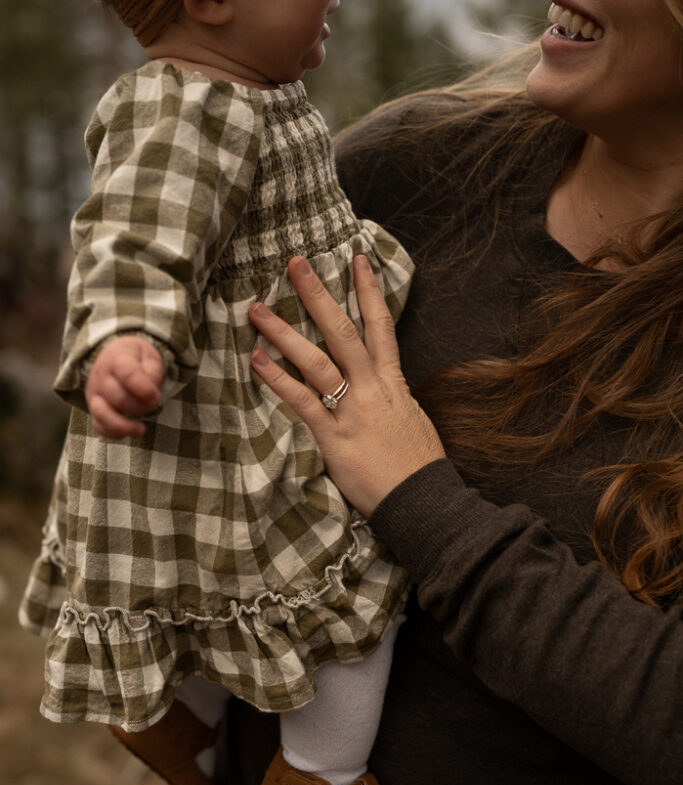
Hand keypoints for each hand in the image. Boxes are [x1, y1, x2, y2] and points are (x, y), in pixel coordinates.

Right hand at [85, 335, 163, 437]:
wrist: (112, 356)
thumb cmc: (135, 358)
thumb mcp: (148, 355)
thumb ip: (152, 371)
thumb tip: (151, 394)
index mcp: (117, 359)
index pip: (126, 373)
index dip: (143, 388)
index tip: (155, 395)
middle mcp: (101, 377)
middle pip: (119, 397)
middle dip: (141, 406)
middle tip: (153, 403)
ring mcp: (95, 394)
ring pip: (102, 414)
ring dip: (124, 426)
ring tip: (141, 429)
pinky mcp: (93, 409)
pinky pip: (98, 425)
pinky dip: (114, 433)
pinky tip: (130, 432)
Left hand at [249, 254, 444, 516]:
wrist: (423, 500)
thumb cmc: (417, 466)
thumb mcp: (412, 421)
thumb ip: (392, 400)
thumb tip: (380, 389)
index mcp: (393, 383)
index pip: (382, 327)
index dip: (370, 291)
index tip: (357, 260)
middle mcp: (373, 388)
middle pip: (343, 331)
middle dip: (319, 295)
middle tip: (295, 263)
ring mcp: (353, 411)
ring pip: (318, 361)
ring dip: (285, 332)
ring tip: (257, 309)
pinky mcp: (335, 437)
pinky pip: (303, 402)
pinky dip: (279, 380)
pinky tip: (258, 360)